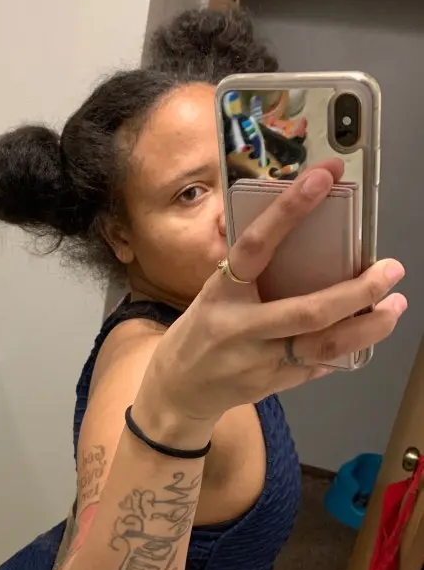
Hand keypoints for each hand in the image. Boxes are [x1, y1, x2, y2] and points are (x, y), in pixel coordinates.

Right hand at [136, 159, 406, 429]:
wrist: (176, 391)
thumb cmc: (196, 335)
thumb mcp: (212, 297)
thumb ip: (250, 277)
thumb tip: (304, 244)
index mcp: (220, 295)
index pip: (255, 246)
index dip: (289, 210)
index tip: (322, 178)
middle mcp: (239, 329)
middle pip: (309, 311)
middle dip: (359, 290)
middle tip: (391, 269)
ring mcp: (258, 362)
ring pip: (324, 346)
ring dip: (368, 326)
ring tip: (394, 307)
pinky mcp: (271, 385)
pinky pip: (318, 366)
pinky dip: (347, 350)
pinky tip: (366, 335)